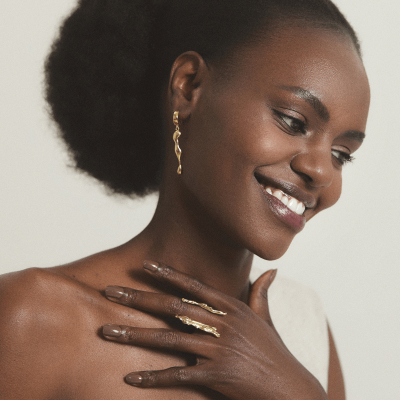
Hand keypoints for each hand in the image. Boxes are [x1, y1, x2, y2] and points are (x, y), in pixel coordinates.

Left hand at [102, 261, 326, 399]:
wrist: (292, 389)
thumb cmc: (276, 352)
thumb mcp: (266, 319)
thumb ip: (262, 293)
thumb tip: (272, 270)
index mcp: (233, 308)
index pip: (194, 286)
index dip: (168, 274)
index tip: (144, 265)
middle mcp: (224, 324)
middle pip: (174, 306)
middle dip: (139, 297)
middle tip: (110, 291)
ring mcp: (220, 349)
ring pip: (170, 337)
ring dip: (135, 334)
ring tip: (107, 331)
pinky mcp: (218, 376)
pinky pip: (179, 375)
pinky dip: (154, 376)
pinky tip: (131, 376)